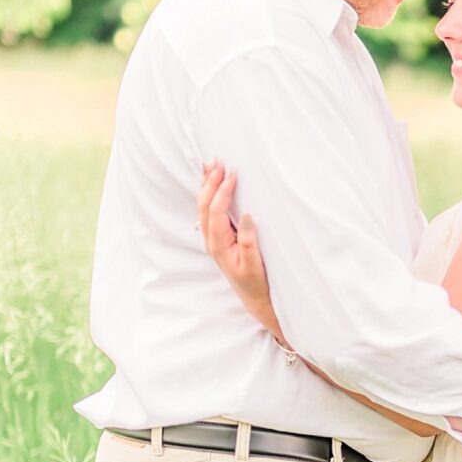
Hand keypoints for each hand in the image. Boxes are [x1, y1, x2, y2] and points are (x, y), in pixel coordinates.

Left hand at [197, 162, 283, 342]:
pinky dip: (210, 196)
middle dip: (210, 182)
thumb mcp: (255, 265)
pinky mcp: (219, 238)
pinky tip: (213, 185)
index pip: (217, 211)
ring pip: (204, 207)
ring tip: (211, 167)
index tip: (232, 175)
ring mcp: (213, 239)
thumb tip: (247, 216)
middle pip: (205, 205)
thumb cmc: (257, 282)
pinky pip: (209, 212)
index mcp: (219, 244)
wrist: (254, 298)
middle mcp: (212, 240)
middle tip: (217, 162)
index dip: (223, 192)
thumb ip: (250, 241)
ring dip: (207, 186)